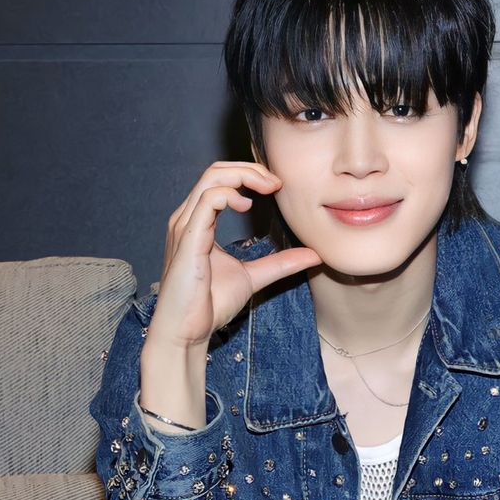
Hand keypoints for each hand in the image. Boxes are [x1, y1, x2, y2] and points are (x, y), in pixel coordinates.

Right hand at [149, 159, 321, 351]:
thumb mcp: (254, 277)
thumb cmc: (209, 305)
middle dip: (249, 169)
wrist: (187, 331)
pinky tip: (246, 206)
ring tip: (267, 188)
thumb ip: (280, 263)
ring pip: (211, 178)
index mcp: (199, 223)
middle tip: (276, 183)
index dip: (250, 175)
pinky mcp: (187, 238)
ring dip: (243, 176)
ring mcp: (185, 226)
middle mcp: (189, 218)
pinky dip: (229, 194)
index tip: (277, 187)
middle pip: (216, 171)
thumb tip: (313, 255)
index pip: (221, 180)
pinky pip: (207, 200)